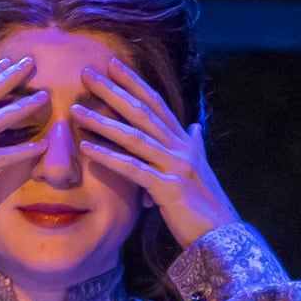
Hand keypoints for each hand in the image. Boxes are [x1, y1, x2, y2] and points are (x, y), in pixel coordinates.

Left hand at [71, 59, 242, 244]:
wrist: (224, 236)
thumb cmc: (207, 206)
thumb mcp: (201, 169)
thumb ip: (195, 145)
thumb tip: (195, 126)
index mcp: (184, 142)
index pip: (157, 104)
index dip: (135, 83)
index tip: (113, 64)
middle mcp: (181, 149)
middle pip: (142, 112)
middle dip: (113, 91)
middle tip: (86, 73)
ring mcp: (176, 167)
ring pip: (135, 137)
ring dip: (103, 122)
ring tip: (76, 110)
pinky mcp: (169, 188)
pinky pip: (134, 169)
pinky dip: (109, 157)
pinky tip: (87, 149)